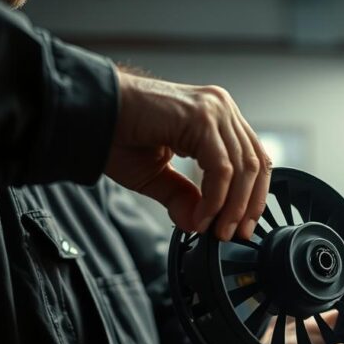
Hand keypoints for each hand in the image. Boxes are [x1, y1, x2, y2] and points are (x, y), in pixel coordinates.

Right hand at [107, 71, 269, 239]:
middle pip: (256, 163)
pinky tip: (200, 217)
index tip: (243, 227)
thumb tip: (199, 224)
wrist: (87, 114)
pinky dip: (215, 198)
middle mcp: (221, 108)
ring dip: (232, 207)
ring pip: (243, 167)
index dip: (254, 197)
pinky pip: (221, 168)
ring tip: (216, 230)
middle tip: (233, 234)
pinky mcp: (201, 117)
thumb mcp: (157, 175)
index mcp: (218, 118)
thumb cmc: (117, 135)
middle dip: (248, 205)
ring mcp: (214, 109)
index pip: (254, 159)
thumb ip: (183, 196)